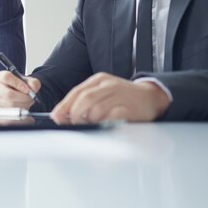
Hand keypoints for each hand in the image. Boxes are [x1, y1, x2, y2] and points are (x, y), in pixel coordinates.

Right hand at [0, 70, 39, 108]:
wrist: (18, 93)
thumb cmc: (21, 85)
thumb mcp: (30, 81)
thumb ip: (33, 83)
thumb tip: (33, 90)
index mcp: (1, 76)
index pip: (6, 77)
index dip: (17, 83)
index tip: (27, 89)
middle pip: (8, 94)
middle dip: (23, 97)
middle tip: (30, 97)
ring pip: (10, 104)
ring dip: (23, 104)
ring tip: (28, 101)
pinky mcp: (0, 108)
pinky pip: (11, 111)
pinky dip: (20, 110)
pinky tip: (23, 105)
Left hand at [51, 72, 169, 123]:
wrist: (152, 97)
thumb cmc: (122, 98)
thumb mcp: (103, 93)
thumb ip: (85, 101)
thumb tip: (63, 116)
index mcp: (99, 80)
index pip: (77, 92)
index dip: (64, 106)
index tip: (56, 117)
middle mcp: (108, 85)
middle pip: (85, 99)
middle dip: (75, 114)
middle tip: (73, 125)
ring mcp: (120, 95)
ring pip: (96, 109)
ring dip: (90, 121)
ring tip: (91, 126)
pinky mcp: (130, 108)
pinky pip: (112, 117)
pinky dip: (104, 124)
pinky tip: (103, 127)